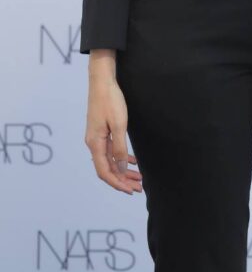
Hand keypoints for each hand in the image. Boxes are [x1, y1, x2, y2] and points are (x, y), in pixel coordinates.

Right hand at [84, 75, 142, 194]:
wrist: (102, 81)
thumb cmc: (110, 100)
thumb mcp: (119, 124)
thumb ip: (119, 148)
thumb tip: (121, 168)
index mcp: (95, 143)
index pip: (104, 171)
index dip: (117, 183)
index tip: (130, 190)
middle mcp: (93, 143)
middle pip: (107, 168)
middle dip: (122, 180)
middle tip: (138, 188)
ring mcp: (96, 137)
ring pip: (110, 160)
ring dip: (123, 170)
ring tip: (138, 177)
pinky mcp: (101, 131)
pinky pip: (110, 150)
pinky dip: (121, 158)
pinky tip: (132, 161)